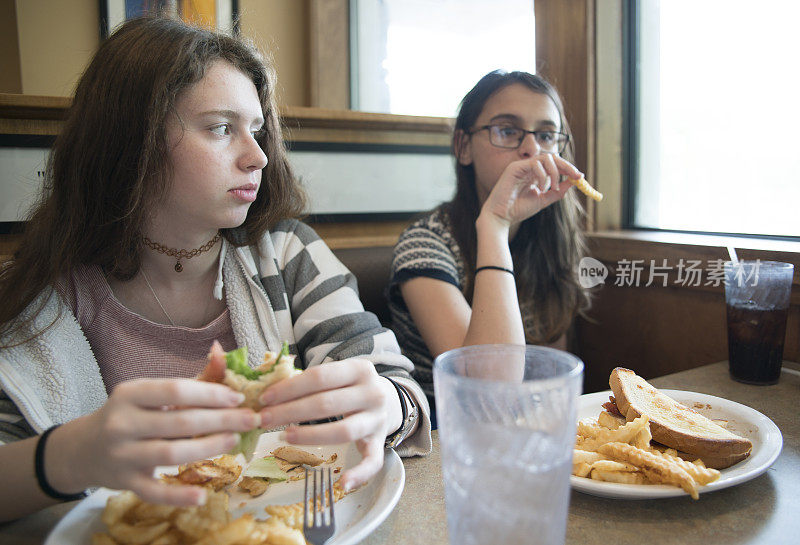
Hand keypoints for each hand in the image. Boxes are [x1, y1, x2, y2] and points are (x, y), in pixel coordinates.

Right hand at [52, 378, 260, 505]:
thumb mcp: (151, 393)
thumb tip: (223, 353)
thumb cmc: (131, 414)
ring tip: (234, 440)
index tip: (237, 398)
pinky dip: (178, 496)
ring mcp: (121, 455)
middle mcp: (122, 423)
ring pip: (171, 454)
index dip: (210, 394)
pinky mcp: (124, 482)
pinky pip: (154, 492)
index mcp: (130, 393)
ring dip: (208, 448)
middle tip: (251, 420)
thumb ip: (191, 379)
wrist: (84, 449)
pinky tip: (203, 495)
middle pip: (179, 422)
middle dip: (221, 420)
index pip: (176, 390)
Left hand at [257, 358, 401, 490]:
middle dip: (290, 412)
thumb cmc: (350, 387)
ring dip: (310, 436)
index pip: (320, 377)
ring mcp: (377, 419)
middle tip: (264, 420)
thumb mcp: (337, 375)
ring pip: (343, 431)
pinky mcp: (380, 442)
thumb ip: (309, 382)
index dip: (289, 388)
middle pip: (326, 404)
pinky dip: (359, 474)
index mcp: (359, 369)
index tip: (265, 399)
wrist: (387, 400)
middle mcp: (373, 393)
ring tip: (285, 437)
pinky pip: (373, 462)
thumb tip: (269, 394)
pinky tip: (342, 483)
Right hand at [481, 154, 582, 229]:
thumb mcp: (542, 201)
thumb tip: (572, 183)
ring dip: (555, 172)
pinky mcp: (514, 167)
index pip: (554, 165)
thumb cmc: (517, 210)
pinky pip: (535, 164)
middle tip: (576, 176)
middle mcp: (527, 168)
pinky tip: (541, 188)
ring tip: (553, 188)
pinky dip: (543, 175)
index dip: (568, 169)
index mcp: (534, 174)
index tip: (580, 177)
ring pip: (546, 158)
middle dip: (567, 166)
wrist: (500, 217)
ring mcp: (521, 166)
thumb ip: (556, 192)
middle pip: (552, 157)